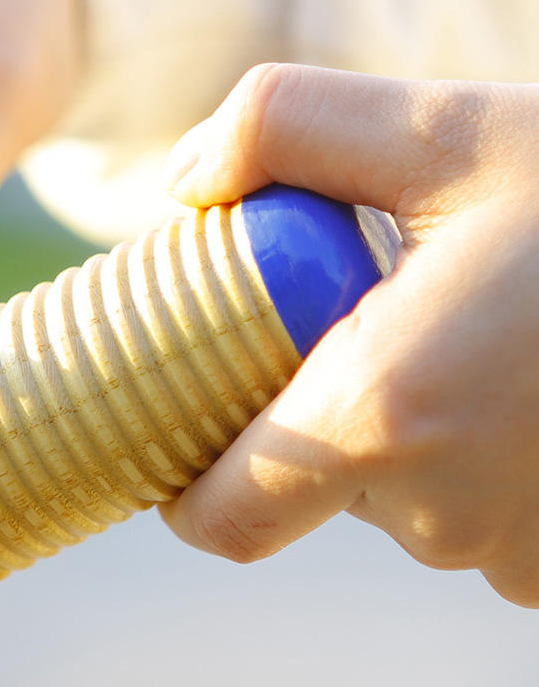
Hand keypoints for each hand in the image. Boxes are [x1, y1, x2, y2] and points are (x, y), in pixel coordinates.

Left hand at [160, 64, 538, 607]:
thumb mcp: (450, 131)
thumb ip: (288, 127)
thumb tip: (183, 184)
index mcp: (382, 420)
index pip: (221, 519)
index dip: (189, 485)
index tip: (187, 434)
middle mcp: (439, 516)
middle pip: (312, 489)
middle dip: (315, 415)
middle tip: (361, 325)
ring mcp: (511, 559)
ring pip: (400, 502)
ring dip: (406, 432)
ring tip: (469, 343)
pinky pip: (475, 519)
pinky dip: (476, 462)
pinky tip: (523, 388)